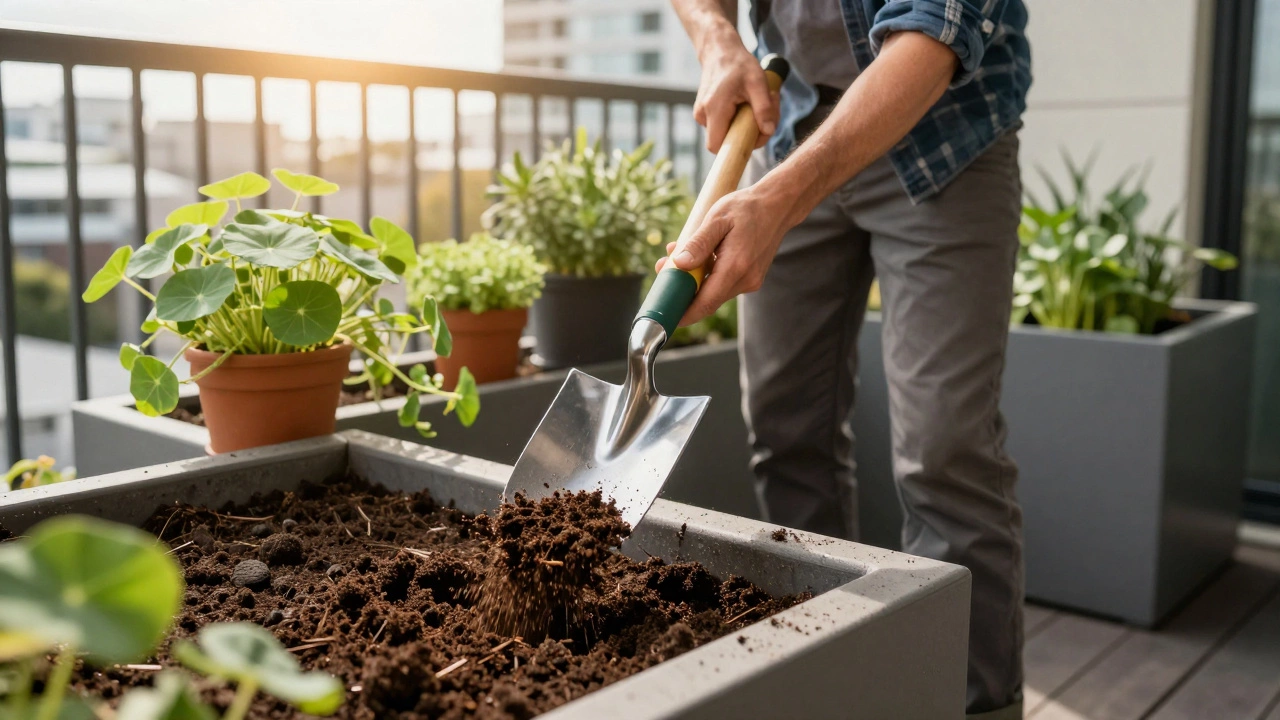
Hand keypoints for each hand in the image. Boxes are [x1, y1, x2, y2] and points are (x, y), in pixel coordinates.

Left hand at [655, 186, 790, 324]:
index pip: (706, 303)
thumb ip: (698, 243)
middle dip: (683, 290)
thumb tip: (679, 264)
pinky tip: (701, 256)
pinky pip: (724, 284)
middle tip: (663, 268)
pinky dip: (708, 275)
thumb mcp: (718, 218)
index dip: (685, 314)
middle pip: (708, 299)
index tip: (667, 319)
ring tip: (679, 253)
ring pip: (714, 291)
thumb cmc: (747, 208)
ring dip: (695, 280)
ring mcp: (751, 281)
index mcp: (736, 266)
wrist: (778, 206)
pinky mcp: (751, 278)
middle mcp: (746, 280)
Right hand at [694, 36, 778, 152]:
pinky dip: (738, 119)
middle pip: (726, 142)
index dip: (735, 150)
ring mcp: (702, 115)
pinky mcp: (705, 113)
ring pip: (726, 134)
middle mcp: (703, 115)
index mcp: (714, 109)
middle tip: (766, 113)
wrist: (720, 51)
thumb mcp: (757, 82)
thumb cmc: (739, 64)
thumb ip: (763, 108)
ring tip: (757, 102)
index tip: (753, 138)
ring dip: (746, 125)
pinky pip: (723, 126)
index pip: (717, 147)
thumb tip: (768, 131)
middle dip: (748, 134)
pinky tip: (746, 103)